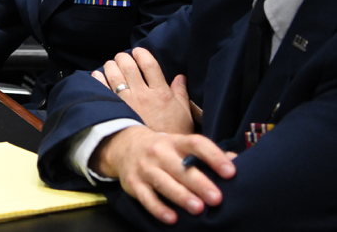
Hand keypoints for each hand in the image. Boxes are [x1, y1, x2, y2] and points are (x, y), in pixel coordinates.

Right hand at [93, 125, 235, 224]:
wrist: (124, 146)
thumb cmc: (164, 150)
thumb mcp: (182, 146)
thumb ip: (207, 154)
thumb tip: (237, 161)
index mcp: (176, 142)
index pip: (196, 144)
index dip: (214, 157)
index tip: (231, 172)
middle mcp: (159, 153)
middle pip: (180, 168)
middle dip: (199, 183)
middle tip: (217, 198)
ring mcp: (145, 168)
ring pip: (163, 182)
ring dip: (181, 196)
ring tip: (198, 209)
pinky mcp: (133, 183)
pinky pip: (146, 198)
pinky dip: (158, 208)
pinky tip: (172, 218)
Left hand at [94, 47, 192, 134]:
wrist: (159, 155)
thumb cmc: (173, 135)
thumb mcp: (185, 115)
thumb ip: (181, 94)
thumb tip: (180, 77)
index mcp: (161, 93)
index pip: (150, 65)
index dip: (142, 54)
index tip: (138, 52)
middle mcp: (143, 94)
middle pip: (128, 66)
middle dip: (123, 58)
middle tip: (122, 58)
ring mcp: (127, 102)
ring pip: (114, 74)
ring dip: (111, 66)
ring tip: (111, 65)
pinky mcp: (115, 110)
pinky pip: (102, 88)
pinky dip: (98, 79)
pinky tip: (98, 76)